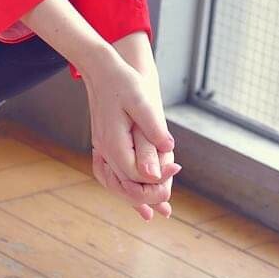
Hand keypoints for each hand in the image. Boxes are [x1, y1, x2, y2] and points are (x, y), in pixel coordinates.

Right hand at [82, 47, 181, 219]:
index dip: (160, 179)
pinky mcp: (105, 144)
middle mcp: (105, 149)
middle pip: (127, 185)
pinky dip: (126, 188)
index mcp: (113, 141)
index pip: (137, 175)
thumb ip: (152, 127)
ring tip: (161, 210)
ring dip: (138, 197)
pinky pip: (114, 174)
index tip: (178, 167)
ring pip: (118, 183)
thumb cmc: (122, 81)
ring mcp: (102, 148)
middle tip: (171, 199)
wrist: (100, 68)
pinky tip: (139, 197)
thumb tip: (168, 150)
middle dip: (150, 195)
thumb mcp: (140, 100)